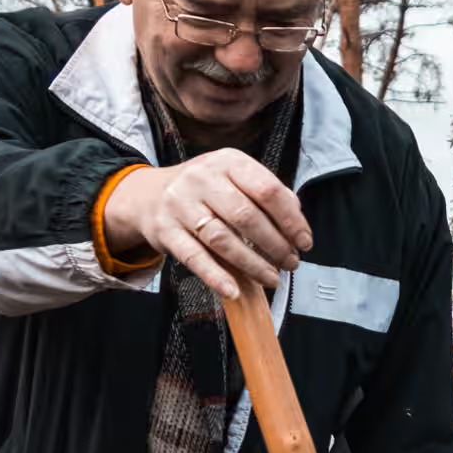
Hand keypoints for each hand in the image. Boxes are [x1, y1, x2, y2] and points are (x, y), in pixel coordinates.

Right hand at [105, 151, 310, 300]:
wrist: (149, 195)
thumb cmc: (204, 190)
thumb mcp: (234, 177)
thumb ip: (266, 193)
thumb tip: (297, 219)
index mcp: (228, 161)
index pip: (268, 190)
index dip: (291, 220)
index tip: (304, 242)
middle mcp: (202, 178)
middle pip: (246, 216)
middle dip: (275, 245)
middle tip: (290, 262)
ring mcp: (180, 204)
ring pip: (222, 239)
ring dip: (252, 264)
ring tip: (272, 278)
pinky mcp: (165, 230)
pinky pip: (194, 258)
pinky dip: (216, 276)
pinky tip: (234, 290)